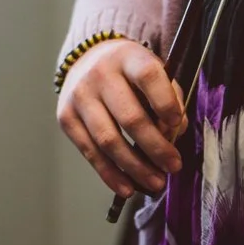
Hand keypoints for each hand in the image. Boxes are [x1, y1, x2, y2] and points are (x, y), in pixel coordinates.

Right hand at [56, 38, 184, 196]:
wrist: (87, 60)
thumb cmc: (131, 74)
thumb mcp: (153, 72)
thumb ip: (169, 99)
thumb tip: (171, 137)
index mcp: (128, 57)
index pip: (148, 76)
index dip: (165, 102)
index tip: (177, 123)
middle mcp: (100, 74)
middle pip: (130, 117)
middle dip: (156, 148)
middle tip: (174, 166)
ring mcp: (79, 96)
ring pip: (109, 140)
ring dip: (135, 167)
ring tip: (155, 182)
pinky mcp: (66, 117)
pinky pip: (90, 152)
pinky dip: (110, 174)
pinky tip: (128, 187)